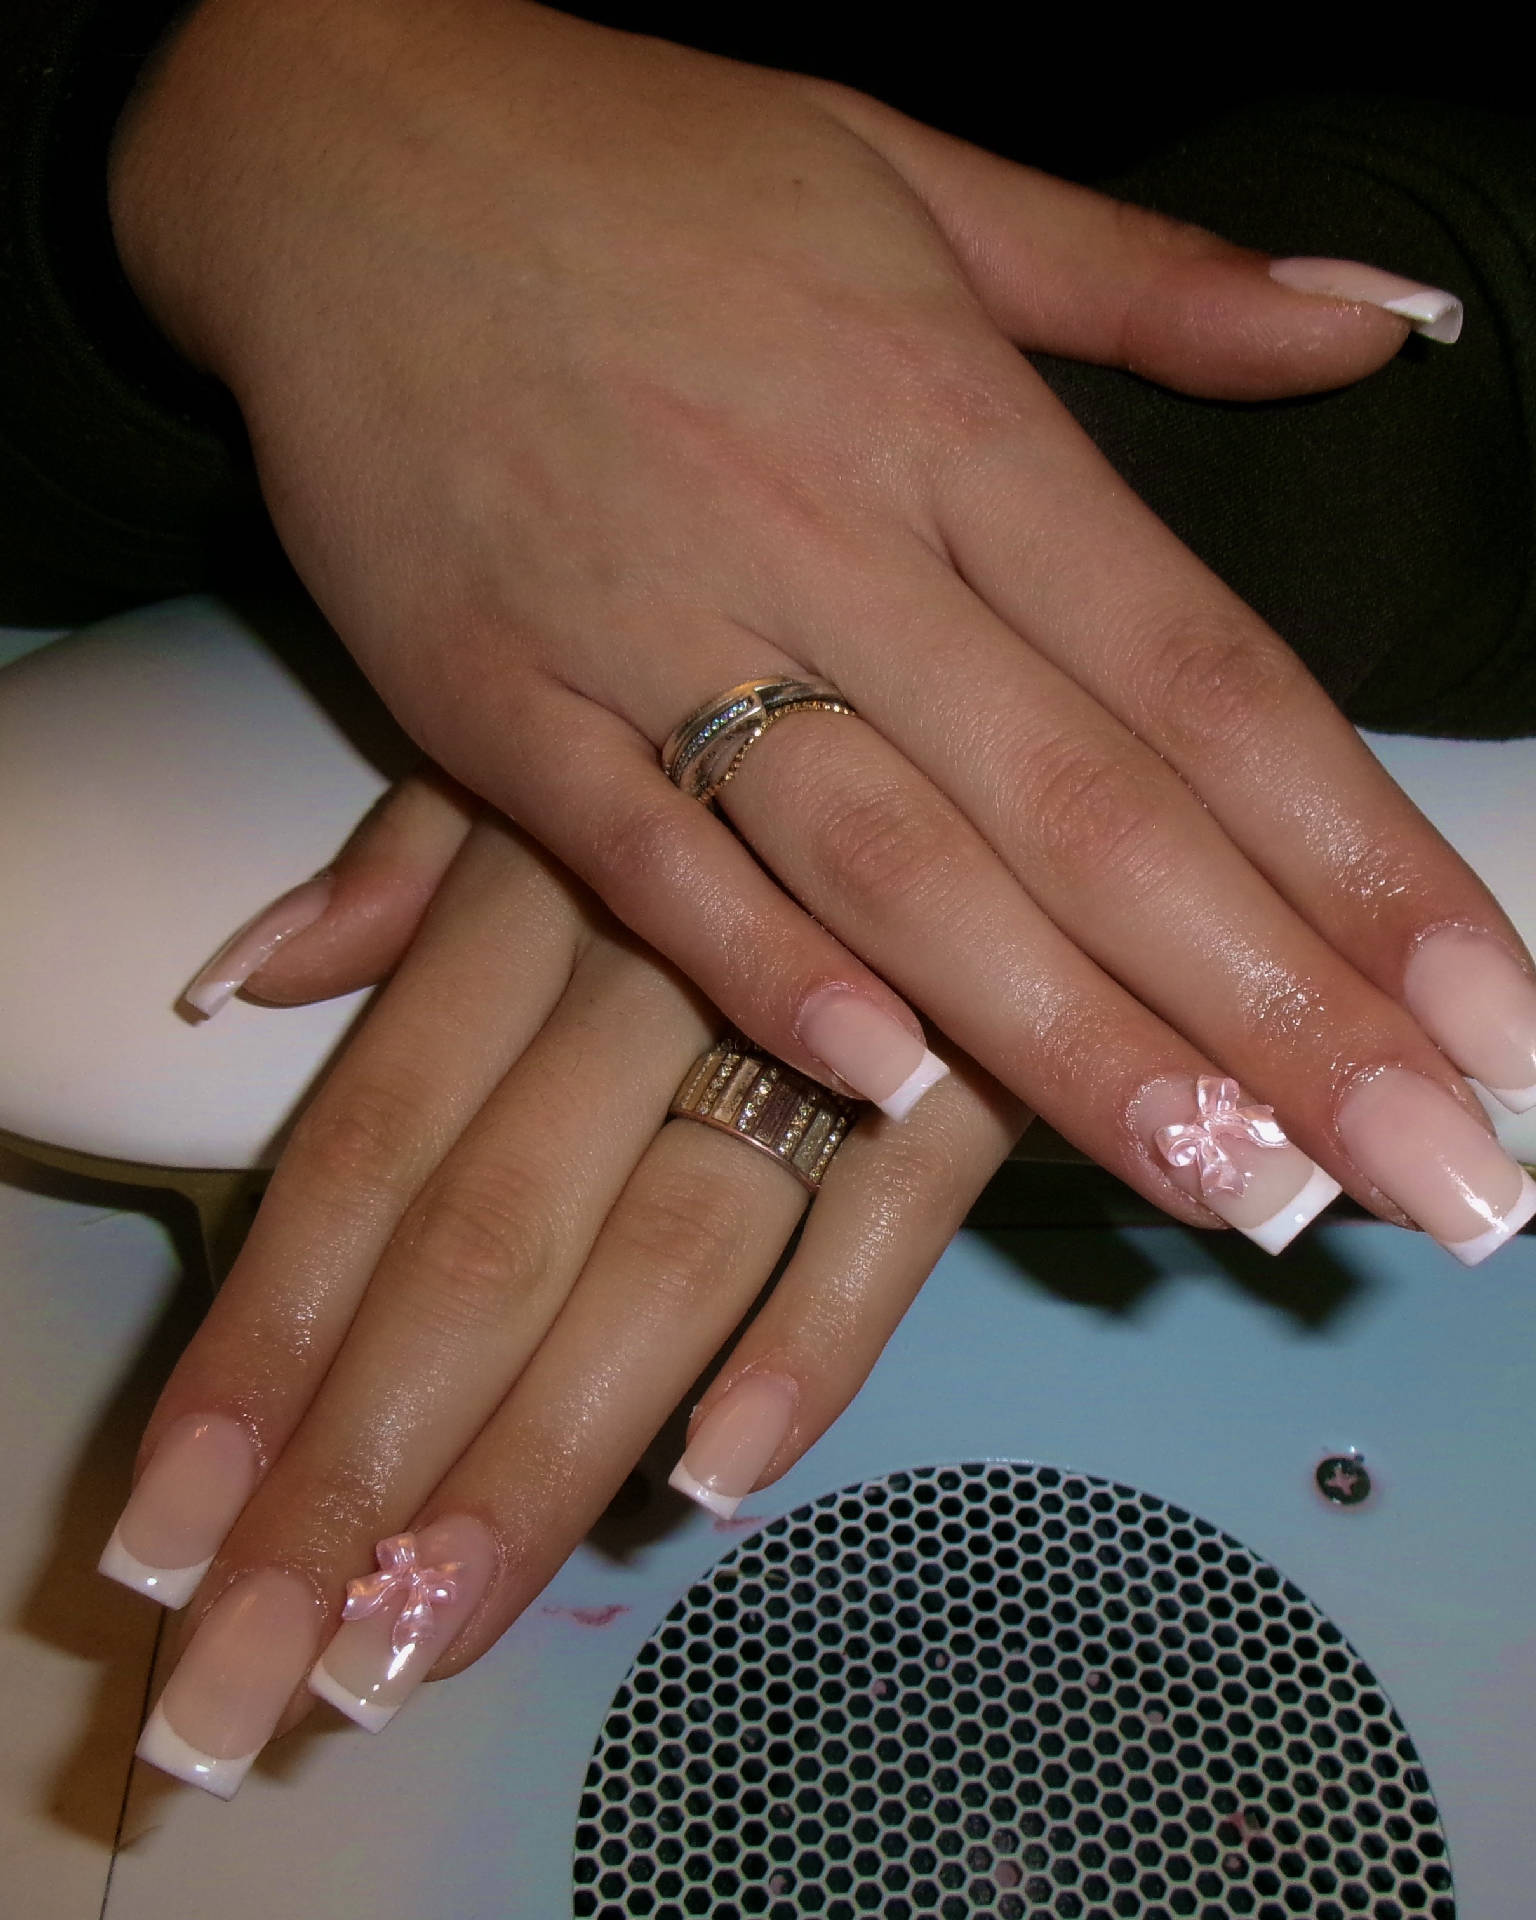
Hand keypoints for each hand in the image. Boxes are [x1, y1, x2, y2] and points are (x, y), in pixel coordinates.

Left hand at [107, 781, 1025, 1792]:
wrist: (1007, 651)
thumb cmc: (744, 698)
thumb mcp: (561, 729)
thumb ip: (403, 862)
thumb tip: (243, 981)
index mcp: (528, 880)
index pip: (369, 1141)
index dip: (267, 1338)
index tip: (174, 1528)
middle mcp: (645, 956)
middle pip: (486, 1233)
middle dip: (370, 1459)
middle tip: (267, 1674)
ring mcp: (820, 1008)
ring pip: (660, 1247)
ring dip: (547, 1444)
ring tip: (434, 1626)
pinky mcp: (977, 1051)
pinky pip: (884, 1212)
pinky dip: (808, 1337)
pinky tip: (718, 1475)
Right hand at [110, 0, 1535, 1261]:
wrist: (335, 138)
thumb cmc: (641, 161)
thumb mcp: (920, 176)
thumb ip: (1158, 286)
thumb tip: (1383, 330)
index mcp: (958, 423)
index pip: (1206, 674)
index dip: (1360, 855)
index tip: (1490, 1009)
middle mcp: (832, 538)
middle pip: (1091, 811)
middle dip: (1276, 1013)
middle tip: (1427, 1176)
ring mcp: (656, 627)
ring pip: (897, 863)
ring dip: (1068, 1041)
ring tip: (1231, 1191)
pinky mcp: (495, 699)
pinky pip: (645, 856)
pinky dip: (761, 970)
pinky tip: (891, 1090)